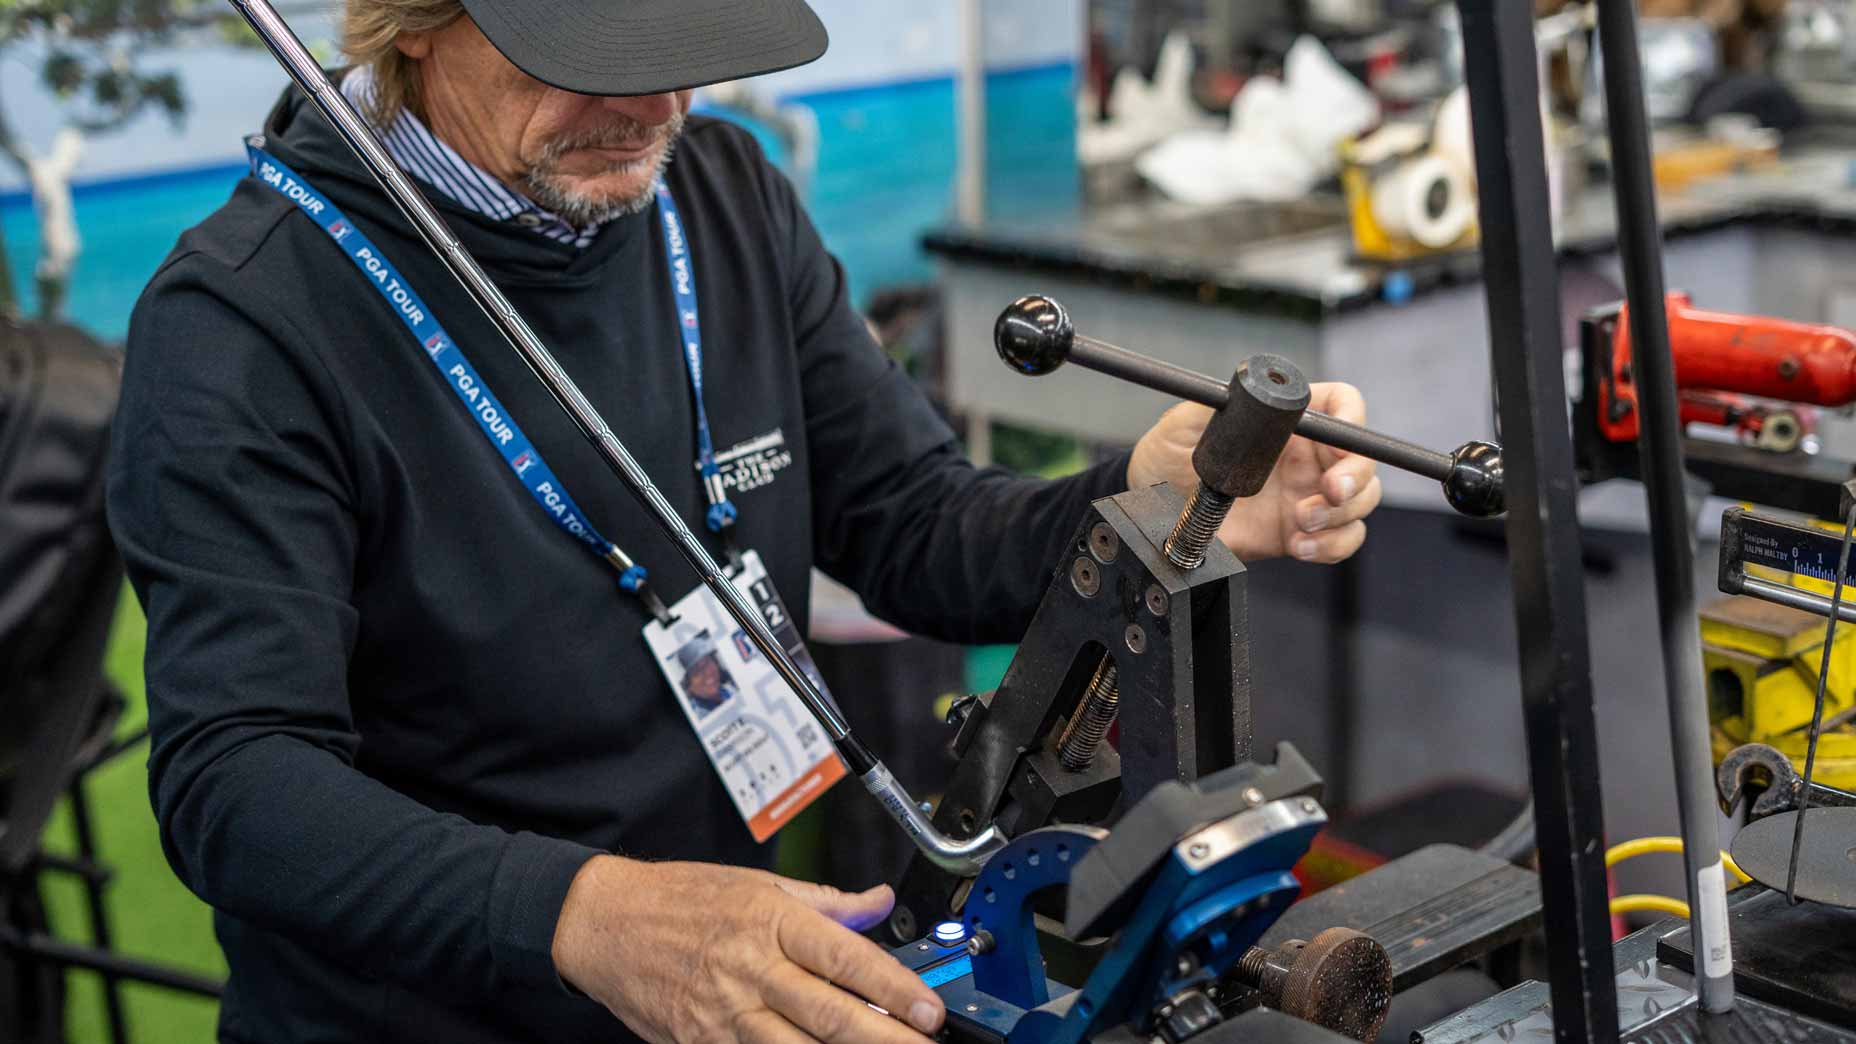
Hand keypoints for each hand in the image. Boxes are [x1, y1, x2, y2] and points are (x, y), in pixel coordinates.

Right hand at [552, 856, 944, 1042]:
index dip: (894, 987)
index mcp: (771, 920)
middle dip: (886, 1038)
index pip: (846, 957)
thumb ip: (826, 901)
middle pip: (830, 1013)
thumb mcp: (758, 882)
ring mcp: (724, 1013)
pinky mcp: (701, 1042)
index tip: (929, 1010)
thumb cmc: (681, 898)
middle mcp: (751, 968)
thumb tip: (879, 903)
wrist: (605, 922)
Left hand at [1127, 382, 1380, 562]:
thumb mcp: (1183, 423)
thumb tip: (1241, 396)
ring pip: (1360, 501)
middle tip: (1330, 491)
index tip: (1342, 439)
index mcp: (1289, 420)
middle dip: (1355, 476)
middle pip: (1363, 458)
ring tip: (1301, 522)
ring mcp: (1308, 494)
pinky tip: (1301, 545)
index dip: (1351, 418)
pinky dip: (1331, 546)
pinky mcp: (1300, 532)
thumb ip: (1216, 406)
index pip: (1342, 405)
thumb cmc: (1168, 455)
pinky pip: (1341, 540)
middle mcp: (1307, 454)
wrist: (1157, 509)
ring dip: (1341, 515)